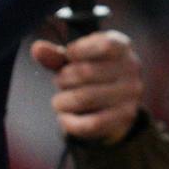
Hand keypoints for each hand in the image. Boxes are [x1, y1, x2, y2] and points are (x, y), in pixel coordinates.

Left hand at [31, 29, 143, 144]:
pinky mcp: (124, 118)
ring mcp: (131, 94)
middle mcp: (132, 69)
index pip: (103, 45)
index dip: (77, 50)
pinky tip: (64, 118)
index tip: (68, 56)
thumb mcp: (75, 60)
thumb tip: (37, 48)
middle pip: (85, 73)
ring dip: (62, 101)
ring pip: (84, 99)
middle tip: (60, 82)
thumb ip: (56, 55)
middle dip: (63, 78)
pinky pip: (90, 124)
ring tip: (60, 101)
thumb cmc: (91, 72)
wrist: (114, 101)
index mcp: (122, 46)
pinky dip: (70, 122)